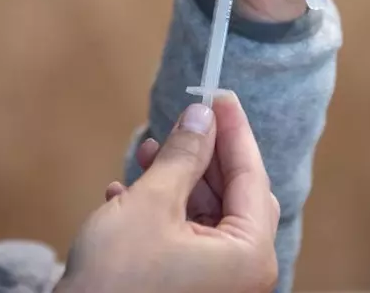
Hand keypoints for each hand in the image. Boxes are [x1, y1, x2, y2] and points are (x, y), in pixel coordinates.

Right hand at [56, 96, 279, 292]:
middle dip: (203, 156)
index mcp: (250, 255)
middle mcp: (242, 273)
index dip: (233, 131)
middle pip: (234, 196)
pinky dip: (163, 211)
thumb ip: (183, 156)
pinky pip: (187, 238)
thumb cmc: (117, 280)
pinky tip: (125, 192)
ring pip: (206, 214)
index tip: (219, 95)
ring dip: (177, 180)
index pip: (252, 177)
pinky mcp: (189, 288)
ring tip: (145, 153)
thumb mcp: (151, 203)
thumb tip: (202, 117)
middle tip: (185, 120)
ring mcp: (217, 284)